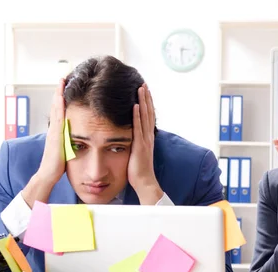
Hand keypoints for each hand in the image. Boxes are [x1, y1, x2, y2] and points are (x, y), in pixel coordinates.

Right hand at [22, 79, 65, 206]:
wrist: (48, 174)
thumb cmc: (58, 165)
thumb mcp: (66, 150)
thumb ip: (70, 142)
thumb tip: (77, 138)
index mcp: (58, 131)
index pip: (60, 111)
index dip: (62, 99)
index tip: (67, 87)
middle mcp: (54, 128)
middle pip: (57, 105)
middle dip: (60, 91)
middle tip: (63, 76)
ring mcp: (53, 130)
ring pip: (56, 108)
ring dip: (59, 94)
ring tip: (62, 80)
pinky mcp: (55, 134)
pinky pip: (57, 116)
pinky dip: (59, 105)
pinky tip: (61, 96)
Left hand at [128, 84, 162, 204]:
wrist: (144, 182)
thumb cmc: (137, 171)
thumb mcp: (136, 153)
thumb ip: (134, 143)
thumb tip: (128, 137)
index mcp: (147, 138)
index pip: (148, 117)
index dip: (147, 103)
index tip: (144, 92)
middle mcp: (148, 136)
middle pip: (149, 113)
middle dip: (146, 98)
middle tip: (144, 84)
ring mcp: (145, 140)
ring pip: (145, 117)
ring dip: (143, 102)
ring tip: (141, 88)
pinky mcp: (140, 146)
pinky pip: (138, 128)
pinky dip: (137, 116)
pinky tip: (135, 106)